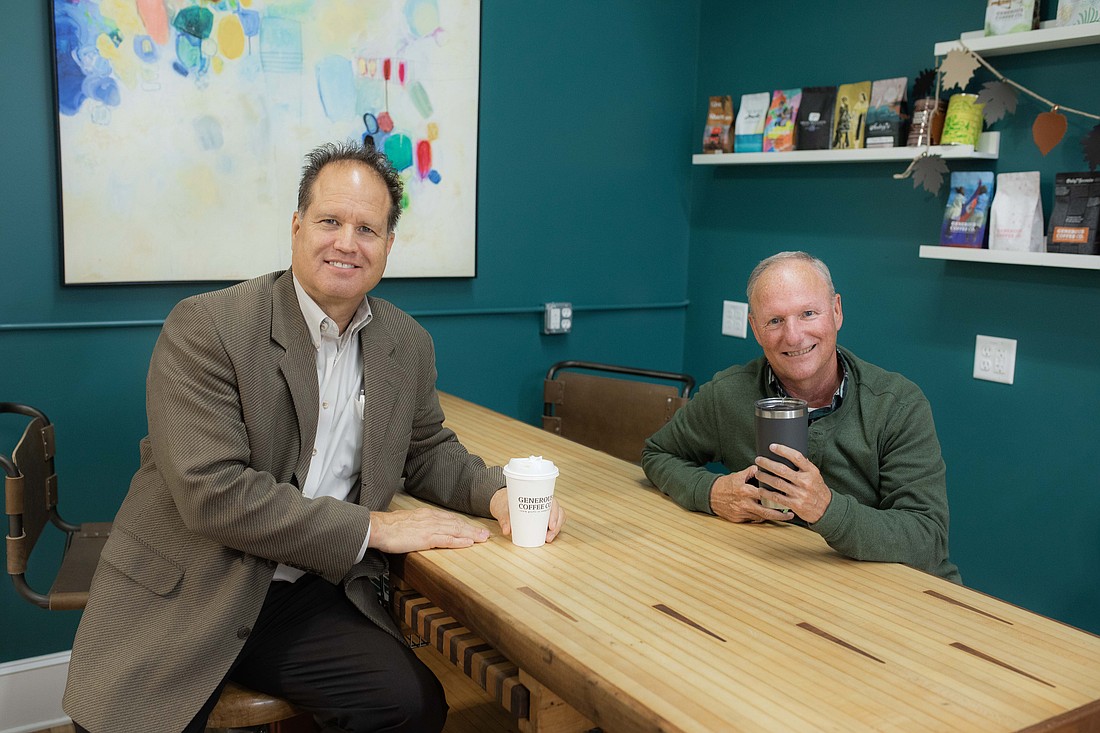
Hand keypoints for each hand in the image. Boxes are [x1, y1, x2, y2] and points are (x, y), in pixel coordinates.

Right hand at [368, 507, 489, 553]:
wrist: (378, 527)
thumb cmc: (389, 526)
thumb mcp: (409, 522)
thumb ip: (420, 525)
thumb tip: (425, 530)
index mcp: (427, 515)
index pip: (450, 519)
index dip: (464, 524)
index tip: (474, 528)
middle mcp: (431, 519)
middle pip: (456, 523)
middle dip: (472, 529)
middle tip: (485, 534)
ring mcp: (429, 528)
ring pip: (455, 530)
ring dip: (470, 534)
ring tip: (482, 538)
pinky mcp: (425, 538)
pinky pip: (445, 540)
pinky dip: (458, 541)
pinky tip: (468, 543)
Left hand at [490, 488, 566, 542]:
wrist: (503, 501)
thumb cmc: (505, 501)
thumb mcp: (502, 508)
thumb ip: (504, 518)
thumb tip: (506, 531)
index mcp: (538, 495)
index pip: (552, 503)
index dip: (555, 514)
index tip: (551, 526)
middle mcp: (544, 502)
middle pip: (558, 512)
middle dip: (556, 525)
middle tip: (548, 537)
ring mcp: (545, 510)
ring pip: (558, 518)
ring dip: (556, 529)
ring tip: (548, 539)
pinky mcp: (543, 517)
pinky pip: (553, 522)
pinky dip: (553, 530)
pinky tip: (548, 537)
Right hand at [710, 465, 793, 522]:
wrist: (709, 495)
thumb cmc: (725, 485)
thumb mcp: (737, 475)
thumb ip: (751, 472)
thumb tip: (763, 467)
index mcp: (744, 491)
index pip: (764, 495)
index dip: (777, 497)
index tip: (787, 498)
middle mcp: (744, 503)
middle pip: (765, 512)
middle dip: (779, 515)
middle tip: (790, 515)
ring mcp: (741, 513)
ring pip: (760, 517)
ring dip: (771, 517)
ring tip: (782, 516)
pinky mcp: (738, 519)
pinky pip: (752, 519)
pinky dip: (760, 517)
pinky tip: (766, 515)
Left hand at [754, 444, 831, 523]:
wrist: (826, 509)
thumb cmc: (817, 489)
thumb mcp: (815, 475)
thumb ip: (804, 466)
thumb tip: (790, 454)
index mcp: (811, 471)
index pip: (796, 457)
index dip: (783, 450)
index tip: (772, 446)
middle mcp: (805, 481)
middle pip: (782, 470)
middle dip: (767, 463)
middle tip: (758, 460)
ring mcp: (800, 493)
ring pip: (777, 483)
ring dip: (764, 477)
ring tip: (758, 473)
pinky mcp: (795, 504)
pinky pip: (777, 497)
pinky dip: (767, 492)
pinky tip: (761, 489)